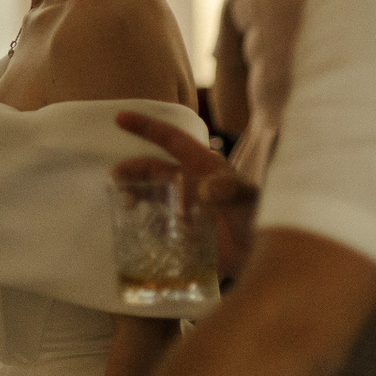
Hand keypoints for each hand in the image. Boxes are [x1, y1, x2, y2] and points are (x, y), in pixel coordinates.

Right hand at [115, 112, 259, 279]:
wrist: (262, 258)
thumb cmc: (259, 219)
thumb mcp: (251, 199)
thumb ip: (233, 190)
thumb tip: (203, 190)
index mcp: (203, 166)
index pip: (172, 140)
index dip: (147, 127)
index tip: (120, 117)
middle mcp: (189, 182)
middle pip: (153, 168)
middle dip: (131, 169)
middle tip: (114, 178)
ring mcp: (183, 206)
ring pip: (149, 193)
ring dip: (132, 194)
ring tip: (122, 204)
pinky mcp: (180, 232)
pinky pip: (153, 222)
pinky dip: (140, 223)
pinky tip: (133, 230)